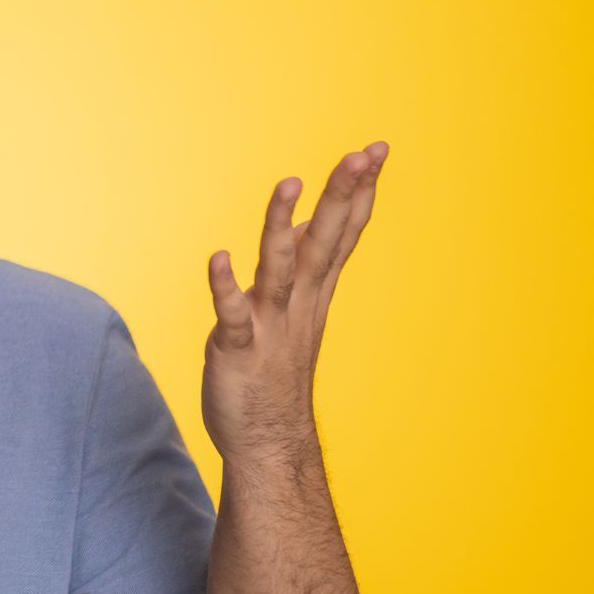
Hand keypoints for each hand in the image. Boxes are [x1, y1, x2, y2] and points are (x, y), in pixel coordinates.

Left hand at [201, 140, 388, 465]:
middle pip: (323, 241)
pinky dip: (224, 287)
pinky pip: (230, 315)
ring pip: (279, 268)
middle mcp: (297, 305)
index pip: (341, 234)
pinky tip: (217, 256)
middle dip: (342, 196)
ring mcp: (268, 326)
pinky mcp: (236, 349)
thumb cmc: (276, 372)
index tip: (376, 151)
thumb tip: (313, 221)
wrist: (267, 442)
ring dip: (283, 226)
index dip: (358, 193)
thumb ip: (306, 267)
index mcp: (312, 294)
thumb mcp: (297, 312)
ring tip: (289, 184)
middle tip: (363, 154)